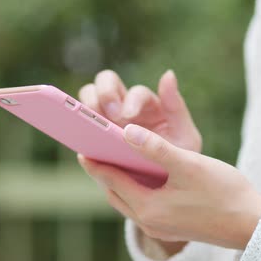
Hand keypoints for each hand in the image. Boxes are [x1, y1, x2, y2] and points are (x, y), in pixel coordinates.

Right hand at [78, 69, 201, 152]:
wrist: (167, 187)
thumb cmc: (180, 158)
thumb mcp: (186, 136)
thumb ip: (176, 107)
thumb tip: (168, 73)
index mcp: (149, 103)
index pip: (136, 92)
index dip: (130, 101)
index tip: (128, 116)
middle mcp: (125, 104)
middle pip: (106, 82)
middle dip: (104, 94)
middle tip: (109, 115)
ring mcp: (107, 118)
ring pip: (88, 97)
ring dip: (86, 106)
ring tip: (90, 127)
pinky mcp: (94, 136)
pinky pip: (78, 125)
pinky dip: (75, 127)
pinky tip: (81, 146)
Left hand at [78, 124, 260, 249]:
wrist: (252, 223)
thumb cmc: (224, 193)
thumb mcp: (190, 165)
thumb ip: (157, 148)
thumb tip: (127, 132)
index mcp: (149, 207)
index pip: (111, 180)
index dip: (95, 162)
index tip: (80, 146)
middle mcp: (150, 222)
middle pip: (116, 193)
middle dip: (103, 172)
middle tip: (93, 151)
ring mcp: (161, 227)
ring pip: (129, 201)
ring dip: (120, 181)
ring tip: (115, 160)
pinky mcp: (172, 227)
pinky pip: (143, 206)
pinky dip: (136, 189)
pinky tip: (144, 176)